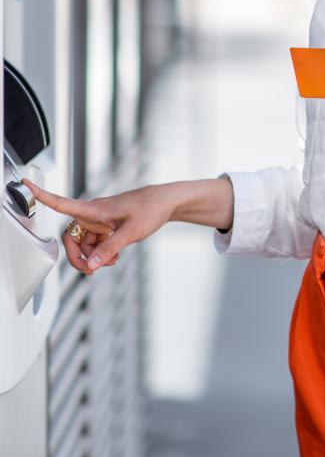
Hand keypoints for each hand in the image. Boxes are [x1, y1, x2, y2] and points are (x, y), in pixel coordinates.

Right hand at [22, 178, 177, 275]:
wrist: (167, 202)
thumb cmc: (150, 209)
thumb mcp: (131, 232)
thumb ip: (109, 249)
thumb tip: (91, 264)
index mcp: (95, 209)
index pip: (63, 203)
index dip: (43, 196)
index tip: (26, 185)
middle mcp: (94, 214)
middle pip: (72, 237)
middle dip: (77, 256)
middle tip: (91, 270)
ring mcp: (101, 220)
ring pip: (84, 243)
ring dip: (93, 256)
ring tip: (111, 262)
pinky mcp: (108, 225)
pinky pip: (96, 242)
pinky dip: (101, 252)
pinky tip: (114, 257)